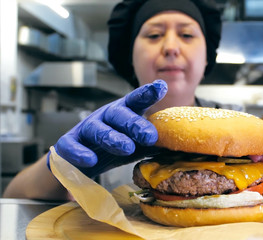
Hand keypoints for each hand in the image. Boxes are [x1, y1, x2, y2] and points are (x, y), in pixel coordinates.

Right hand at [47, 80, 167, 176]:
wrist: (80, 165)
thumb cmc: (114, 150)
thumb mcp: (137, 145)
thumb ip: (154, 142)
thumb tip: (181, 144)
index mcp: (124, 113)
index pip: (136, 101)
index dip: (147, 93)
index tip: (161, 87)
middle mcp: (105, 116)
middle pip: (119, 115)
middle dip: (134, 124)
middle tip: (150, 136)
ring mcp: (85, 128)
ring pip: (97, 129)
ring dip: (112, 138)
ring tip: (127, 148)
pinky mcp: (68, 143)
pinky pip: (72, 146)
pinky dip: (80, 153)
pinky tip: (90, 160)